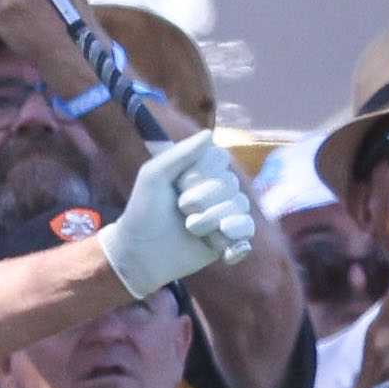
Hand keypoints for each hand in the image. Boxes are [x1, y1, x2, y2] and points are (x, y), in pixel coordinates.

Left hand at [98, 129, 255, 298]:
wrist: (140, 254)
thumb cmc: (142, 212)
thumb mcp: (154, 176)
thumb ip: (180, 153)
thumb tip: (209, 133)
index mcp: (200, 170)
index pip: (220, 158)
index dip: (201, 173)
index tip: (178, 186)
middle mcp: (216, 189)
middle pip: (230, 183)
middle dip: (202, 200)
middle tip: (181, 210)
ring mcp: (224, 213)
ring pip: (239, 206)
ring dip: (211, 220)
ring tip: (190, 229)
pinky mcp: (228, 238)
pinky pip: (247, 230)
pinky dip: (235, 237)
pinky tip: (217, 244)